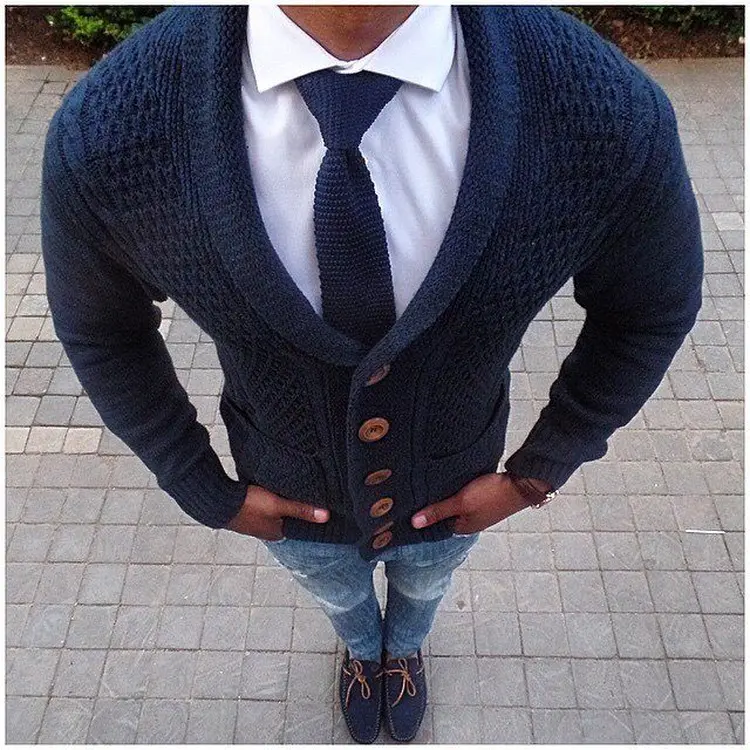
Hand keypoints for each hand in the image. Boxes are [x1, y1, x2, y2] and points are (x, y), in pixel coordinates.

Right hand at [226, 484, 329, 540]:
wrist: (218, 501)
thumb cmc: (248, 506)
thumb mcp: (279, 506)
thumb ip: (301, 510)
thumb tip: (326, 516)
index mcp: (277, 533)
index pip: (299, 525)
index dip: (308, 515)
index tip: (319, 505)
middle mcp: (267, 530)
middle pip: (288, 518)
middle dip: (295, 508)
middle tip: (307, 495)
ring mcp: (256, 521)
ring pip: (276, 512)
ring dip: (282, 503)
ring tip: (291, 490)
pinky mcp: (247, 511)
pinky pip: (265, 506)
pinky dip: (271, 500)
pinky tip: (273, 490)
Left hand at [411, 472, 531, 533]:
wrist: (521, 484)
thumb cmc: (492, 495)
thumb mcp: (461, 503)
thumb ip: (438, 511)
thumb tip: (414, 523)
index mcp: (463, 527)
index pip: (437, 525)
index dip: (424, 515)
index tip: (409, 506)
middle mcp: (470, 521)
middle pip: (446, 514)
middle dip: (434, 505)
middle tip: (416, 492)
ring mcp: (478, 510)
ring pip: (455, 505)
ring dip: (446, 497)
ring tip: (429, 485)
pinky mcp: (484, 498)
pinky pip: (464, 497)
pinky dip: (456, 491)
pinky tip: (450, 482)